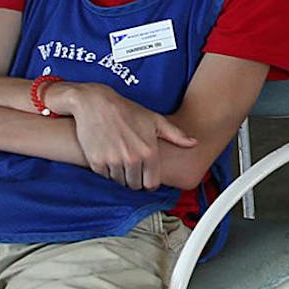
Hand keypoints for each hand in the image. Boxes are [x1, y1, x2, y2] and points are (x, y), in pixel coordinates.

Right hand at [57, 84, 196, 190]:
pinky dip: (107, 170)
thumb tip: (193, 143)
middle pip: (135, 185)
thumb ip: (175, 134)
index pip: (151, 184)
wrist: (95, 103)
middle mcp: (131, 159)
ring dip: (121, 175)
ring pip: (119, 181)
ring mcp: (112, 161)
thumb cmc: (127, 110)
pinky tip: (109, 158)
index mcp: (148, 152)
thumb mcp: (154, 120)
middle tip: (133, 169)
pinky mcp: (95, 162)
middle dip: (135, 180)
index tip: (147, 178)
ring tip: (121, 161)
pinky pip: (104, 176)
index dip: (150, 183)